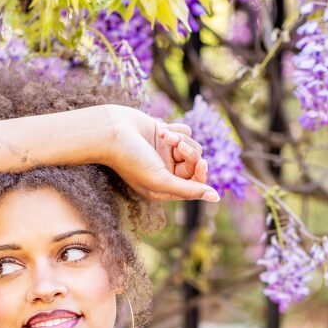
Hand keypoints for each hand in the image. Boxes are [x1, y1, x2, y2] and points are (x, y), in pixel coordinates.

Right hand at [105, 104, 219, 203]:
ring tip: (164, 135)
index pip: (195, 184)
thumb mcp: (160, 180)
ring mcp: (165, 152)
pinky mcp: (165, 134)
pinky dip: (176, 129)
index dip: (201, 174)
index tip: (201, 163)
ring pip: (192, 146)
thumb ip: (188, 190)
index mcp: (164, 188)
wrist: (112, 130)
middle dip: (189, 153)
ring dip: (181, 139)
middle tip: (177, 146)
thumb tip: (216, 197)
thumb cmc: (131, 159)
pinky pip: (185, 131)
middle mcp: (166, 171)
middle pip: (195, 163)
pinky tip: (162, 129)